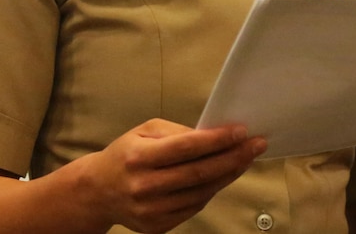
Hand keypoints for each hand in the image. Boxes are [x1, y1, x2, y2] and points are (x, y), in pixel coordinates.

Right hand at [85, 118, 266, 232]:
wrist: (99, 191)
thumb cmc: (127, 154)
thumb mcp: (145, 131)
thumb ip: (178, 132)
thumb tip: (213, 136)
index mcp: (139, 157)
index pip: (187, 147)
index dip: (218, 140)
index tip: (242, 132)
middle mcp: (144, 186)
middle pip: (199, 173)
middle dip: (233, 157)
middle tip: (256, 145)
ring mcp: (151, 210)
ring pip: (201, 192)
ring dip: (228, 175)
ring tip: (245, 159)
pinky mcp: (158, 226)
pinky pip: (194, 207)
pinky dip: (213, 190)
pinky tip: (224, 176)